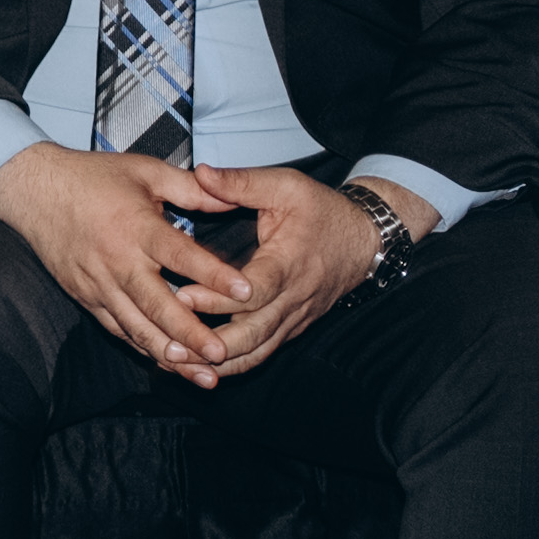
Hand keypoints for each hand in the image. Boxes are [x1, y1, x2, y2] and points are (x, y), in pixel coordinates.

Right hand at [0, 144, 246, 381]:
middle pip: (158, 304)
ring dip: (168, 352)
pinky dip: (142, 347)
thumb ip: (192, 189)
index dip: (214, 274)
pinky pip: (117, 328)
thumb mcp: (146, 171)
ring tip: (199, 373)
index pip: (181, 255)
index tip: (245, 292)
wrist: (33, 190)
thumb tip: (234, 199)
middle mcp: (118, 260)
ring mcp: (99, 284)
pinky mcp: (86, 297)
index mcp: (137, 227)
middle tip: (221, 353)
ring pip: (136, 326)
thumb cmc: (94, 178)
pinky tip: (167, 363)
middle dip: (191, 333)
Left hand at [175, 166, 395, 377]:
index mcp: (289, 263)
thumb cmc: (323, 212)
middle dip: (211, 344)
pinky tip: (201, 366)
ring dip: (218, 363)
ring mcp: (294, 318)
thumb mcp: (286, 187)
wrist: (365, 241)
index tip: (183, 296)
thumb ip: (242, 182)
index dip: (218, 298)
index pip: (254, 291)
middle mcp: (293, 298)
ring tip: (178, 363)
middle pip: (253, 333)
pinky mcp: (291, 328)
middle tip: (172, 344)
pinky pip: (261, 353)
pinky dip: (232, 364)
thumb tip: (201, 172)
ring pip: (256, 352)